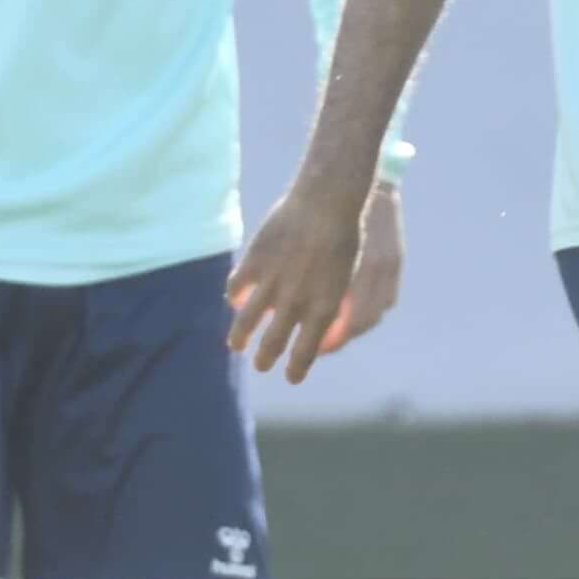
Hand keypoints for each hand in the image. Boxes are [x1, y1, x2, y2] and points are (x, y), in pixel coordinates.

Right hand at [234, 170, 405, 382]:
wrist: (328, 201)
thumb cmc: (344, 236)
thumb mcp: (344, 276)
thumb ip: (327, 302)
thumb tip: (318, 326)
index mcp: (322, 308)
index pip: (305, 352)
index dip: (296, 368)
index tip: (291, 377)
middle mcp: (295, 301)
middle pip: (273, 343)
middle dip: (266, 359)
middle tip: (261, 365)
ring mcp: (272, 282)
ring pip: (247, 322)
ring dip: (240, 338)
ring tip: (236, 345)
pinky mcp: (254, 261)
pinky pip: (237, 287)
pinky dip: (234, 296)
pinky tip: (233, 300)